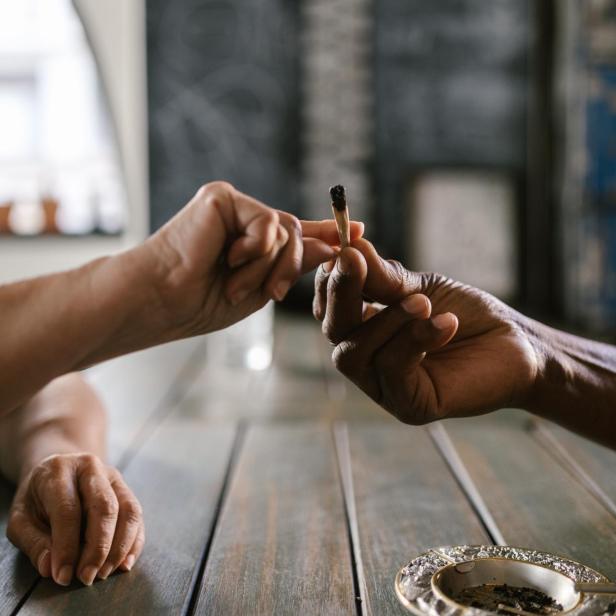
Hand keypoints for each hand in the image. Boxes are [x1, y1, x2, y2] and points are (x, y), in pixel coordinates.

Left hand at [7, 453, 143, 585]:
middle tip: (87, 577)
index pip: (68, 510)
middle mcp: (91, 468)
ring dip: (119, 547)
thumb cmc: (36, 498)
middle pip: (105, 507)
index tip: (63, 575)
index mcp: (59, 470)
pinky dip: (134, 543)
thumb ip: (33, 543)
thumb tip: (50, 568)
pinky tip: (123, 564)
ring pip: (129, 510)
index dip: (67, 546)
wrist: (56, 469)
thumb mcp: (20, 519)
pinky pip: (137, 517)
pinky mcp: (126, 489)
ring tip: (104, 573)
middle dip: (99, 548)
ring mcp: (113, 477)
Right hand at [139, 181, 362, 335]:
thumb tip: (335, 244)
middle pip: (295, 233)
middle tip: (270, 292)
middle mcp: (244, 220)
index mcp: (252, 243)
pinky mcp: (221, 197)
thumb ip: (296, 262)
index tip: (360, 229)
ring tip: (235, 283)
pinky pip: (266, 222)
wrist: (164, 301)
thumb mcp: (262, 286)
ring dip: (267, 267)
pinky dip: (255, 249)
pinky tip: (228, 258)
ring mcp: (233, 206)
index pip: (297, 234)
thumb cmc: (203, 302)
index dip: (326, 233)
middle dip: (289, 268)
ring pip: (284, 229)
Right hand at [314, 239, 541, 423]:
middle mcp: (367, 360)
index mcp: (364, 330)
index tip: (346, 247)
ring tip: (423, 302)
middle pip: (331, 330)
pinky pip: (392, 370)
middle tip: (356, 261)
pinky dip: (415, 340)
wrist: (517, 345)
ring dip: (386, 321)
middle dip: (343, 293)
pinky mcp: (409, 405)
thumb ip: (383, 277)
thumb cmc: (467, 314)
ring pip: (354, 354)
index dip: (330, 278)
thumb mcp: (421, 288)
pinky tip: (446, 323)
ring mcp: (384, 386)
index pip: (328, 307)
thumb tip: (348, 248)